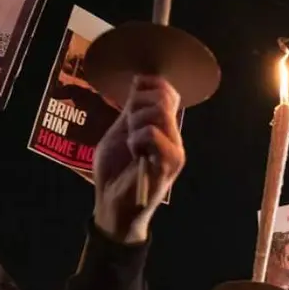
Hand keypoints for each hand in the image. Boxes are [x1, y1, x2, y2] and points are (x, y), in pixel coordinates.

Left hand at [92, 75, 183, 243]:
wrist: (113, 206)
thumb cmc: (114, 172)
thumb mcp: (120, 132)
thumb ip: (132, 111)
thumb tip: (139, 83)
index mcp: (163, 128)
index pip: (168, 91)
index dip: (149, 84)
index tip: (131, 95)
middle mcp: (174, 136)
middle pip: (164, 96)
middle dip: (138, 104)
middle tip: (128, 126)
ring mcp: (175, 149)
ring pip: (158, 111)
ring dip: (135, 123)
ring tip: (132, 143)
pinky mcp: (170, 162)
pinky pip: (152, 133)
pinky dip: (136, 140)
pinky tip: (135, 155)